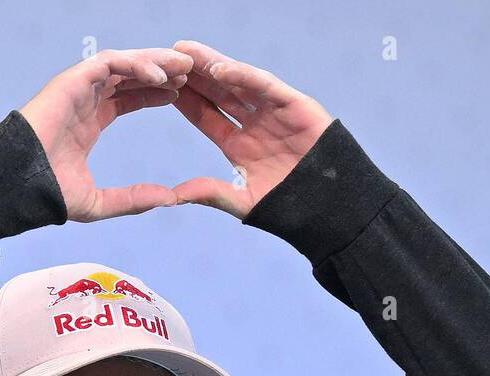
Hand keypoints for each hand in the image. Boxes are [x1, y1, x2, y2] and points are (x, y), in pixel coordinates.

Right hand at [17, 48, 193, 222]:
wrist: (19, 186)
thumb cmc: (48, 194)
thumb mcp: (100, 202)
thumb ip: (133, 199)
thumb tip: (169, 199)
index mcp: (90, 121)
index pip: (127, 96)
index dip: (153, 92)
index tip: (178, 93)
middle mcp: (84, 100)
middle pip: (128, 74)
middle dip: (160, 70)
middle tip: (189, 72)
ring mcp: (77, 88)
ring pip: (122, 63)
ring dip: (154, 61)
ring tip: (181, 68)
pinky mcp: (71, 81)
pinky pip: (109, 63)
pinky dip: (135, 65)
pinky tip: (159, 76)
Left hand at [168, 40, 334, 219]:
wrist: (329, 210)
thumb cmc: (289, 209)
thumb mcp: (242, 202)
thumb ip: (210, 193)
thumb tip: (173, 195)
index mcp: (241, 146)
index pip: (207, 117)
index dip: (186, 102)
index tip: (160, 87)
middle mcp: (256, 125)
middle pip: (219, 94)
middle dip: (195, 76)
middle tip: (167, 57)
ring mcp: (274, 113)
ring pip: (238, 82)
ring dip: (213, 65)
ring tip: (186, 51)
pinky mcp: (294, 105)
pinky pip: (265, 85)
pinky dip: (243, 76)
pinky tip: (219, 68)